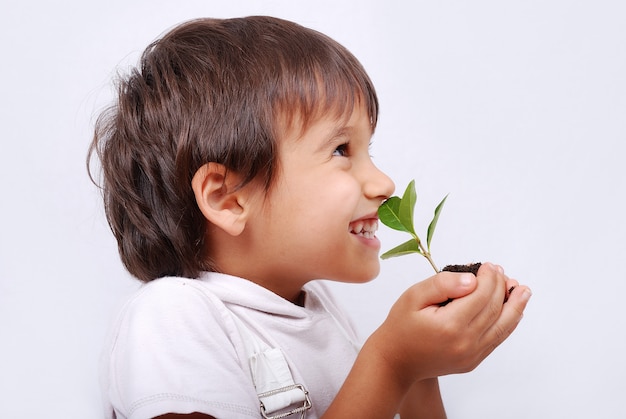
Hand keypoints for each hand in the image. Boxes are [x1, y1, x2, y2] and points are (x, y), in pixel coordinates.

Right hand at [370, 262, 530, 385]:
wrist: (395, 360)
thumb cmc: (401, 325)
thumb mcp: (413, 296)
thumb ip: (442, 284)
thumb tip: (472, 280)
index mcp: (450, 325)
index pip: (480, 295)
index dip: (488, 277)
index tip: (488, 265)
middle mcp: (465, 343)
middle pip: (494, 309)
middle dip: (500, 286)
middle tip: (499, 270)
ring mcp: (472, 355)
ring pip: (502, 326)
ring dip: (515, 306)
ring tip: (523, 290)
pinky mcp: (473, 361)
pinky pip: (496, 339)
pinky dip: (507, 323)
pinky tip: (512, 311)